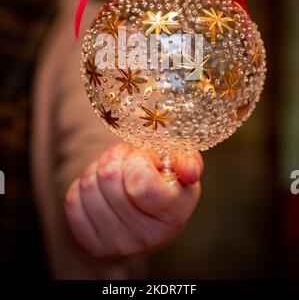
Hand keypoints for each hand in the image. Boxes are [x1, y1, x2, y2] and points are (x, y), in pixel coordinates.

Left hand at [65, 143, 203, 257]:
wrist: (145, 215)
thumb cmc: (164, 183)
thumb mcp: (180, 167)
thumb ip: (188, 160)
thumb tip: (189, 171)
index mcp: (173, 213)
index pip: (139, 181)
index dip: (137, 159)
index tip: (144, 158)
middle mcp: (146, 236)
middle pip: (109, 177)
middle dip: (116, 156)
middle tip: (127, 158)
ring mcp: (116, 244)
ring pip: (88, 184)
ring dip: (98, 168)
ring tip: (115, 172)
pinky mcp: (92, 243)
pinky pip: (73, 199)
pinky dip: (84, 185)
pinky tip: (101, 189)